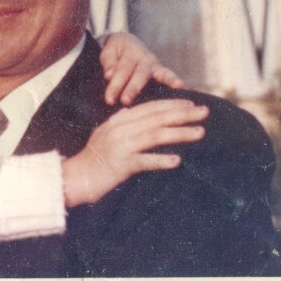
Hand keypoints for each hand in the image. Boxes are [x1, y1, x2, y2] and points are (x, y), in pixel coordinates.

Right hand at [62, 99, 207, 206]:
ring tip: (200, 132)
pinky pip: (144, 161)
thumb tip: (129, 111)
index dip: (172, 104)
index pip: (150, 108)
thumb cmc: (93, 157)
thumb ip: (119, 122)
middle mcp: (121, 129)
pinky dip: (161, 160)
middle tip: (205, 112)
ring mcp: (121, 146)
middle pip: (157, 118)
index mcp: (119, 120)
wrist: (75, 176)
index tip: (191, 103)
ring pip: (155, 135)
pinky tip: (177, 161)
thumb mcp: (104, 133)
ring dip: (179, 133)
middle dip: (182, 114)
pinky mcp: (121, 164)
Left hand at [100, 32, 184, 105]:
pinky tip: (183, 88)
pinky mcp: (161, 71)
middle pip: (139, 74)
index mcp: (129, 54)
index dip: (115, 85)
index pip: (121, 70)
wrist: (126, 42)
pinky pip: (170, 75)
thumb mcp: (108, 53)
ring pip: (160, 73)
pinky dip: (176, 80)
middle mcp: (144, 59)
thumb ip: (109, 63)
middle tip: (125, 101)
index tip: (108, 99)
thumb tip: (109, 75)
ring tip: (178, 86)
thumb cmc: (115, 52)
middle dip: (133, 88)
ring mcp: (155, 65)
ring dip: (167, 81)